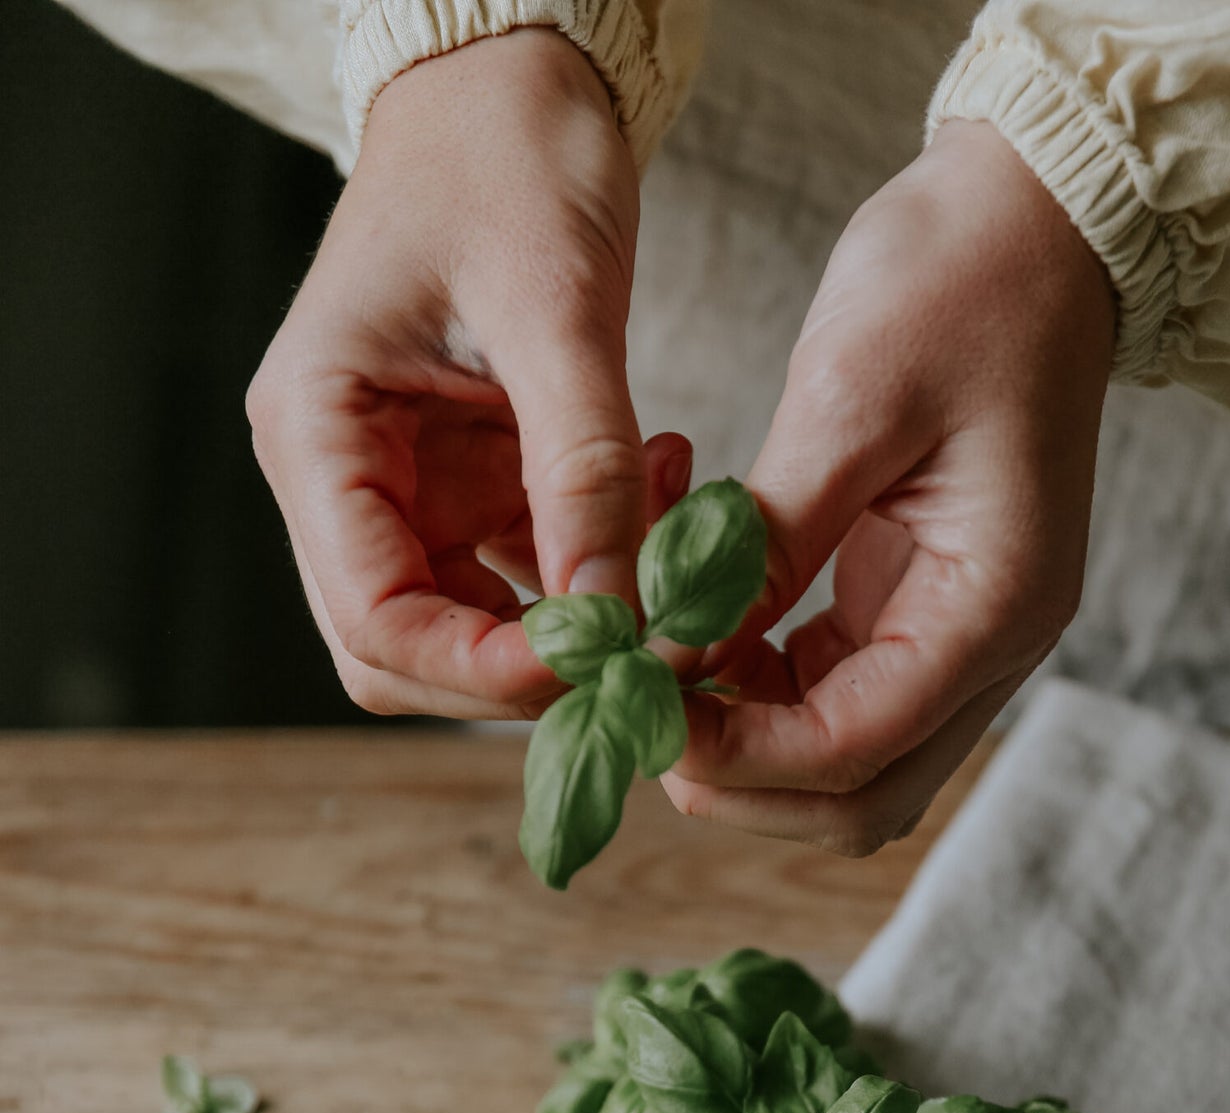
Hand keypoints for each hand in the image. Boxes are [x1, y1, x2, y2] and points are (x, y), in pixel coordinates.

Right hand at [247, 30, 690, 720]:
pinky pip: (525, 575)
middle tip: (644, 645)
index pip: (372, 619)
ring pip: (469, 630)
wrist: (513, 78)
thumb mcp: (557, 304)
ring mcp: (403, 486)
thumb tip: (616, 616)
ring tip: (669, 546)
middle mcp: (342, 476)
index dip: (480, 669)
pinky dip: (599, 570)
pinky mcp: (466, 483)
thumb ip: (584, 469)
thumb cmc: (506, 152)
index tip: (595, 663)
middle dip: (524, 672)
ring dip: (574, 624)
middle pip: (406, 652)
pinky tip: (665, 502)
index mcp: (315, 430)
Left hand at [663, 121, 1115, 853]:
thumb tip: (674, 650)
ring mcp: (966, 636)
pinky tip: (702, 647)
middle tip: (638, 725)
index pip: (856, 746)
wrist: (1040, 217)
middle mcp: (994, 646)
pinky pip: (844, 703)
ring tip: (658, 687)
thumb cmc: (959, 280)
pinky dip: (767, 701)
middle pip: (863, 798)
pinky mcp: (928, 611)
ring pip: (852, 766)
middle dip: (743, 784)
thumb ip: (765, 541)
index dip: (737, 756)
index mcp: (995, 603)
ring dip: (750, 753)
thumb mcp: (847, 398)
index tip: (637, 714)